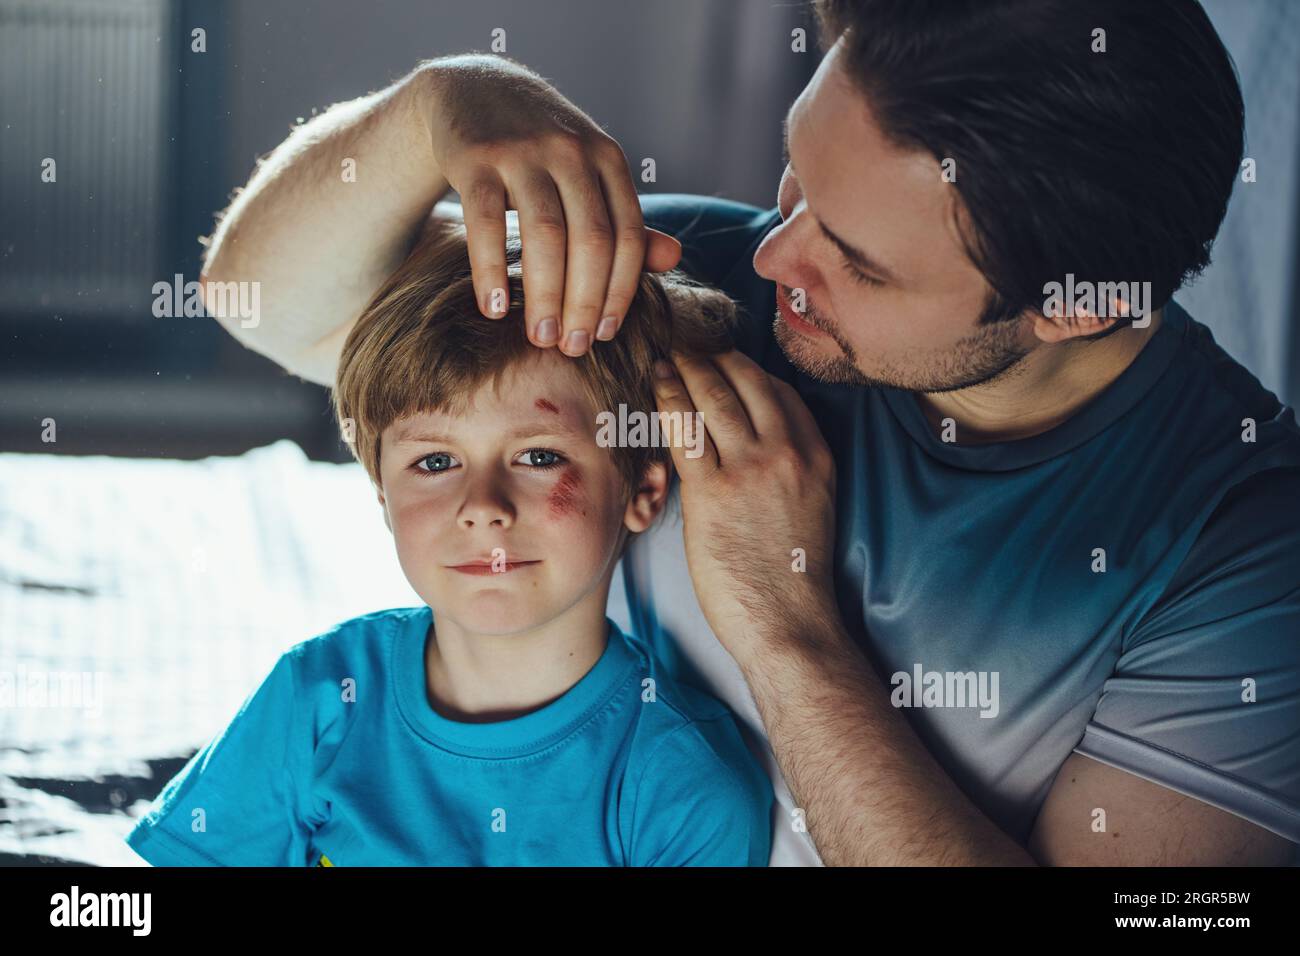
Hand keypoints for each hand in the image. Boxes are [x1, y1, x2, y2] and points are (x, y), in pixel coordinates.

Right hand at [425, 55, 681, 354]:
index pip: (628, 237)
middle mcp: (571, 151)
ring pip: (545, 235)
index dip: (620, 292)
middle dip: (585, 303)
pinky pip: (487, 223)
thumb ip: (627, 219)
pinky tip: (492, 308)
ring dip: (544, 295)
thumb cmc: (542, 150)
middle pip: (591, 241)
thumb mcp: (590, 174)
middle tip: (573, 347)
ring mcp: (522, 152)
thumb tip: (675, 259)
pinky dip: (491, 270)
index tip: (606, 335)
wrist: (476, 88)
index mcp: (608, 160)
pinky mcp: (476, 158)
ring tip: (539, 337)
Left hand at [652, 350, 838, 661]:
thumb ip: (791, 464)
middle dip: (711, 358)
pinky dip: (667, 400)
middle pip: (744, 382)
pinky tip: (655, 386)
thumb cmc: (792, 575)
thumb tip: (755, 438)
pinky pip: (684, 430)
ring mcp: (750, 469)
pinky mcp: (713, 493)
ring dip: (684, 370)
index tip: (721, 359)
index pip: (778, 390)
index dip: (744, 368)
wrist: (788, 623)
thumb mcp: (812, 504)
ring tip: (666, 358)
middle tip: (686, 346)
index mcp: (816, 454)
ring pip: (712, 397)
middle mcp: (787, 452)